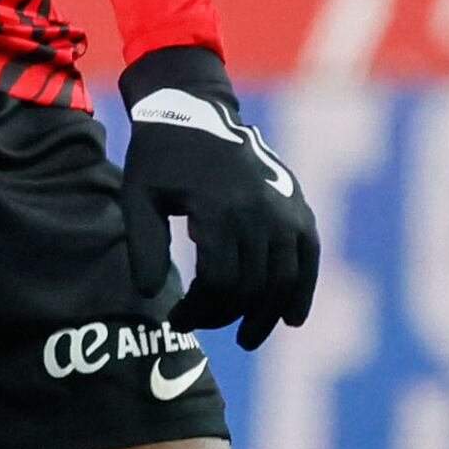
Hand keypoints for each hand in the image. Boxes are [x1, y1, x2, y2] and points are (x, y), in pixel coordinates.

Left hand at [118, 49, 319, 345]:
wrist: (196, 110)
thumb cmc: (161, 158)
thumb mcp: (139, 196)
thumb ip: (145, 246)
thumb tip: (152, 296)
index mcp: (220, 208)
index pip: (219, 282)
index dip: (199, 311)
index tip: (177, 319)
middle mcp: (260, 210)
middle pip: (250, 286)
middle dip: (223, 315)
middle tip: (198, 323)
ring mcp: (285, 207)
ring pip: (283, 278)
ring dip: (265, 315)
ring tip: (247, 337)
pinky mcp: (298, 205)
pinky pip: (309, 255)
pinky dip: (304, 289)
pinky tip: (292, 319)